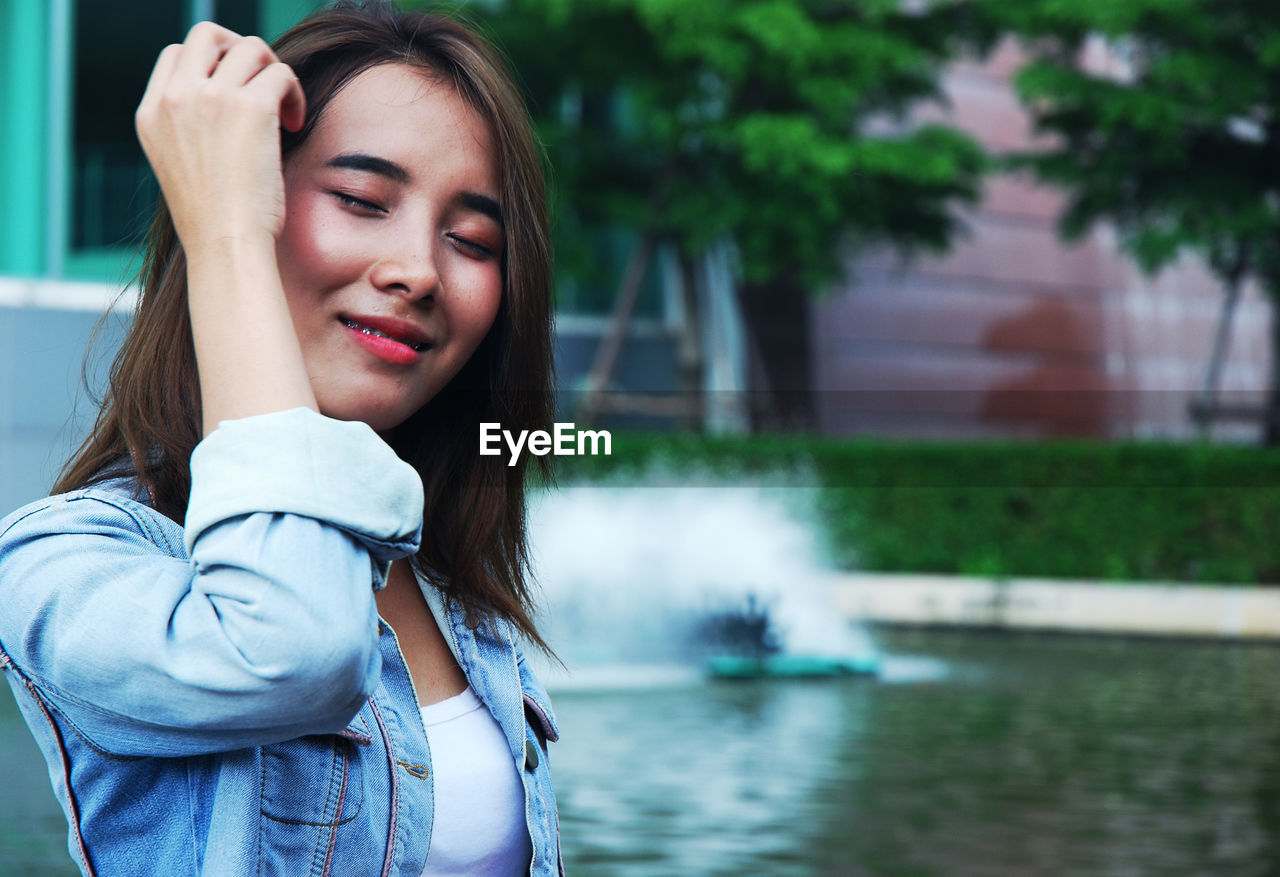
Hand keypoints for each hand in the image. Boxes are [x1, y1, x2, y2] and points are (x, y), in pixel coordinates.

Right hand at [135, 21, 305, 253]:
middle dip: (242, 51)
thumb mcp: (182, 167)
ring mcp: (211, 98)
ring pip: (252, 48)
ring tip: (284, 111)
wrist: (225, 245)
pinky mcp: (250, 107)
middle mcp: (174, 98)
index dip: (213, 66)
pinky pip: (280, 73)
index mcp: (151, 114)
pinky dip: (294, 93)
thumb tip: (229, 106)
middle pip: (208, 35)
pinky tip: (295, 123)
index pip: (176, 56)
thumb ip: (190, 130)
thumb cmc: (215, 222)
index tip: (236, 96)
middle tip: (263, 88)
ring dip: (274, 72)